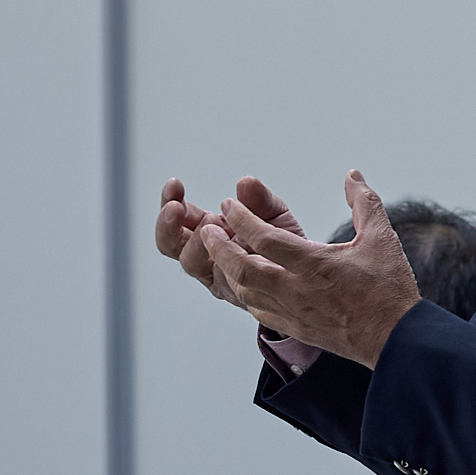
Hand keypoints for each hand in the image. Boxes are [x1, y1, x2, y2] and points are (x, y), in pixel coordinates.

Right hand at [157, 176, 305, 311]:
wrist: (306, 278)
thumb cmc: (284, 245)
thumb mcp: (275, 215)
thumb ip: (260, 200)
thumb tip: (246, 183)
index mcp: (207, 231)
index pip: (177, 217)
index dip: (170, 200)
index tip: (175, 185)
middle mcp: (205, 254)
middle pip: (170, 244)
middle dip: (168, 225)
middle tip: (176, 208)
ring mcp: (216, 274)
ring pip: (190, 264)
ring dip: (195, 242)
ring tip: (212, 222)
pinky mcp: (232, 291)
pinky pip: (218, 280)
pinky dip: (221, 263)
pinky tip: (232, 249)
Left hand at [195, 170, 423, 367]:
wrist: (395, 340)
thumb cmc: (388, 289)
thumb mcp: (381, 237)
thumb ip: (364, 202)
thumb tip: (352, 175)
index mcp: (313, 264)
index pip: (264, 238)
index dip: (241, 219)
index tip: (229, 205)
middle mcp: (296, 289)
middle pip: (242, 267)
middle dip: (219, 246)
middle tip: (207, 229)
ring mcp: (293, 312)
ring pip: (245, 291)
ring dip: (227, 270)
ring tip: (220, 253)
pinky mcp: (296, 328)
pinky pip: (258, 312)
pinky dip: (245, 294)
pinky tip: (245, 284)